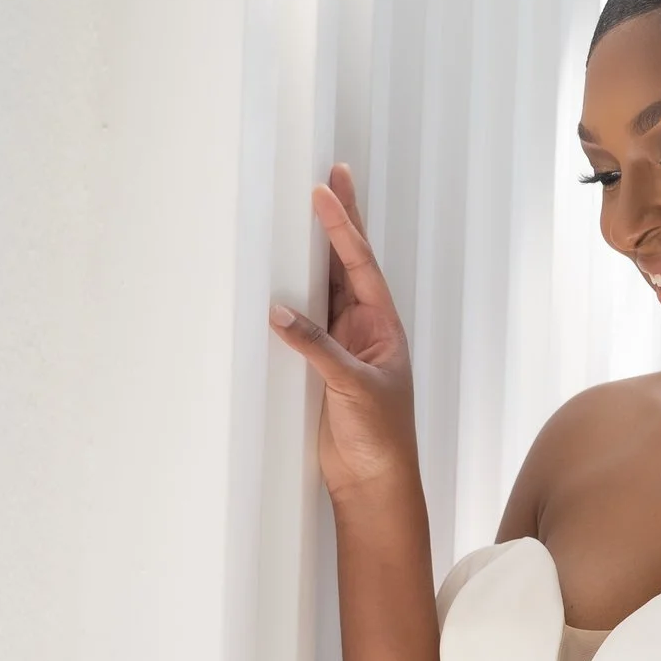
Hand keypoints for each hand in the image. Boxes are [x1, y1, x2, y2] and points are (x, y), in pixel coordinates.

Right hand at [269, 163, 420, 501]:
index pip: (360, 264)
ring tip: (304, 214)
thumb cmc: (381, 436)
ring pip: (325, 289)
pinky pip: (304, 323)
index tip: (325, 190)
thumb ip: (317, 347)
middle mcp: (364, 328)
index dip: (343, 226)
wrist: (374, 482)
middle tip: (330, 177)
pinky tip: (276, 282)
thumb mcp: (353, 386)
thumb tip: (279, 312)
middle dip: (339, 223)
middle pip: (347, 264)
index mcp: (383, 325)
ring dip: (314, 255)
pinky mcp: (321, 368)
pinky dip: (290, 301)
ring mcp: (342, 346)